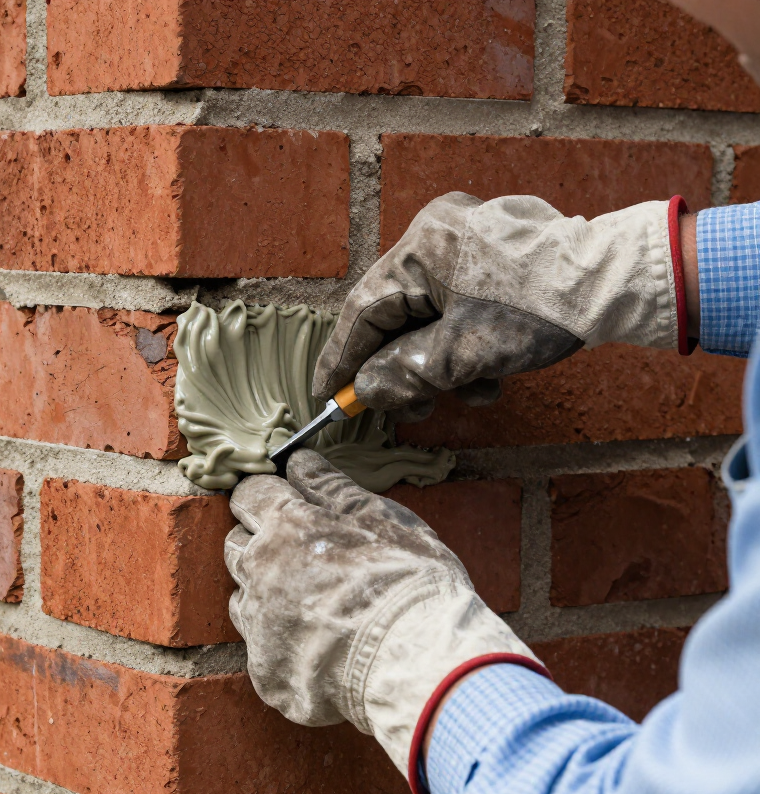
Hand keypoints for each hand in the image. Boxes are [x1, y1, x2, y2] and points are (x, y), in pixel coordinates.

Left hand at [224, 449, 539, 776]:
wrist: (416, 662)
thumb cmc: (408, 580)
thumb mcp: (381, 517)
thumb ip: (332, 488)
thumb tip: (300, 461)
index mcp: (285, 525)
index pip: (250, 494)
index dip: (266, 495)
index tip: (283, 501)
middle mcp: (259, 572)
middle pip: (237, 545)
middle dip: (260, 543)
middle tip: (307, 554)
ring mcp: (258, 625)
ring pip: (244, 598)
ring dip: (267, 594)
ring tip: (316, 603)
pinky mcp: (266, 672)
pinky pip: (263, 648)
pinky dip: (284, 643)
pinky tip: (322, 647)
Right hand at [313, 192, 683, 421]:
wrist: (618, 286)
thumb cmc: (542, 310)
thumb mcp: (463, 354)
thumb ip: (402, 375)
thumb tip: (363, 392)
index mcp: (423, 244)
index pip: (365, 309)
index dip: (343, 357)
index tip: (326, 394)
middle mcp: (438, 235)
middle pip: (396, 316)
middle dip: (402, 369)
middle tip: (408, 408)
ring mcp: (465, 243)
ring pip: (427, 318)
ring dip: (438, 366)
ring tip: (462, 395)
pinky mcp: (489, 259)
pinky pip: (455, 310)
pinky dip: (462, 348)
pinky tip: (486, 377)